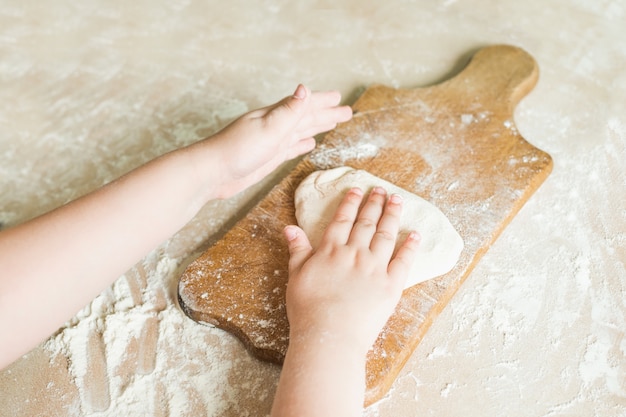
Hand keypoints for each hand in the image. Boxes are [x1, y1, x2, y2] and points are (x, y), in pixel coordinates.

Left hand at [197, 84, 352, 198]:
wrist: (213, 173)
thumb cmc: (237, 150)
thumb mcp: (268, 128)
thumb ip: (289, 111)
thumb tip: (305, 89)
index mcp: (275, 116)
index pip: (304, 105)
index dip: (322, 101)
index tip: (339, 98)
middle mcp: (275, 126)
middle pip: (306, 117)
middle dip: (326, 113)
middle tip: (346, 111)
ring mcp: (272, 142)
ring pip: (301, 131)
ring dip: (317, 126)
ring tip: (332, 123)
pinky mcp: (268, 157)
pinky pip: (291, 147)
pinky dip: (301, 144)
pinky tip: (309, 144)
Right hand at [283, 186, 420, 355]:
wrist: (329, 337)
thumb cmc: (308, 310)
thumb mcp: (296, 276)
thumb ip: (297, 250)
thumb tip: (290, 227)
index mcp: (331, 250)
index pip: (342, 219)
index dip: (350, 202)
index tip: (357, 189)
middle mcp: (354, 253)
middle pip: (366, 223)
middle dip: (375, 203)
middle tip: (382, 190)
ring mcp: (374, 268)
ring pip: (386, 235)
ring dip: (392, 216)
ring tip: (398, 201)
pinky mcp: (391, 285)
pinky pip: (403, 261)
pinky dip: (410, 246)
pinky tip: (415, 234)